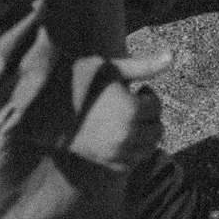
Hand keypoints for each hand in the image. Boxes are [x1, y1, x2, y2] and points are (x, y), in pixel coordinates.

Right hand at [68, 50, 170, 168]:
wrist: (46, 109)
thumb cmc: (79, 82)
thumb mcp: (111, 69)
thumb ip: (144, 66)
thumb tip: (172, 55)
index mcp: (131, 110)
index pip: (156, 105)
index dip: (145, 95)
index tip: (133, 90)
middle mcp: (128, 135)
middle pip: (157, 128)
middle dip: (149, 116)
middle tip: (131, 106)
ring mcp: (117, 152)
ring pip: (149, 147)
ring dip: (144, 134)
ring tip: (127, 121)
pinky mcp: (108, 163)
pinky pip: (134, 162)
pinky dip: (133, 152)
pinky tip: (120, 137)